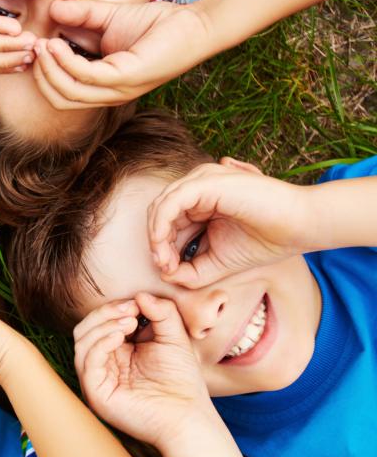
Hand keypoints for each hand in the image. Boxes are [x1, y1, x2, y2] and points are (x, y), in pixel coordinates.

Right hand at [32, 0, 213, 107]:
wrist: (193, 24)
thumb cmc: (156, 25)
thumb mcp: (108, 18)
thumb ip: (81, 15)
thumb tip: (52, 9)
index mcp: (102, 85)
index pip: (62, 93)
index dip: (42, 73)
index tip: (33, 45)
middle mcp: (109, 94)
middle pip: (60, 99)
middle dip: (40, 75)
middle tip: (34, 46)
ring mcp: (118, 90)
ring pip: (69, 92)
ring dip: (49, 69)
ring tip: (42, 44)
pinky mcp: (127, 78)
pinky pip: (86, 76)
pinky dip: (66, 61)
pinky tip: (57, 43)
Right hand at [74, 293, 213, 448]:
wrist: (188, 415)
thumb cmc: (182, 380)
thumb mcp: (174, 336)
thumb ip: (162, 312)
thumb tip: (140, 294)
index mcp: (117, 351)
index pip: (100, 323)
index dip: (113, 308)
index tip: (136, 302)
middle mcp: (103, 364)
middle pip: (85, 328)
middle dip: (105, 313)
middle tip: (130, 310)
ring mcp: (98, 379)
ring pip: (81, 341)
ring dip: (103, 325)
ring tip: (129, 323)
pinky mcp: (96, 392)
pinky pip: (87, 362)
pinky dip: (100, 343)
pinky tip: (119, 337)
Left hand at [148, 158, 310, 287]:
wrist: (300, 227)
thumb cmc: (265, 242)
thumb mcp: (218, 262)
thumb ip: (191, 270)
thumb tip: (164, 275)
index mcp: (200, 203)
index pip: (167, 222)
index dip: (160, 247)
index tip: (167, 271)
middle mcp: (198, 188)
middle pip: (159, 214)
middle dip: (156, 243)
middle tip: (164, 267)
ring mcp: (202, 181)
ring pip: (161, 206)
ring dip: (157, 237)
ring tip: (165, 261)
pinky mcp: (207, 182)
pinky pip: (171, 201)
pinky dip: (161, 224)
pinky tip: (164, 245)